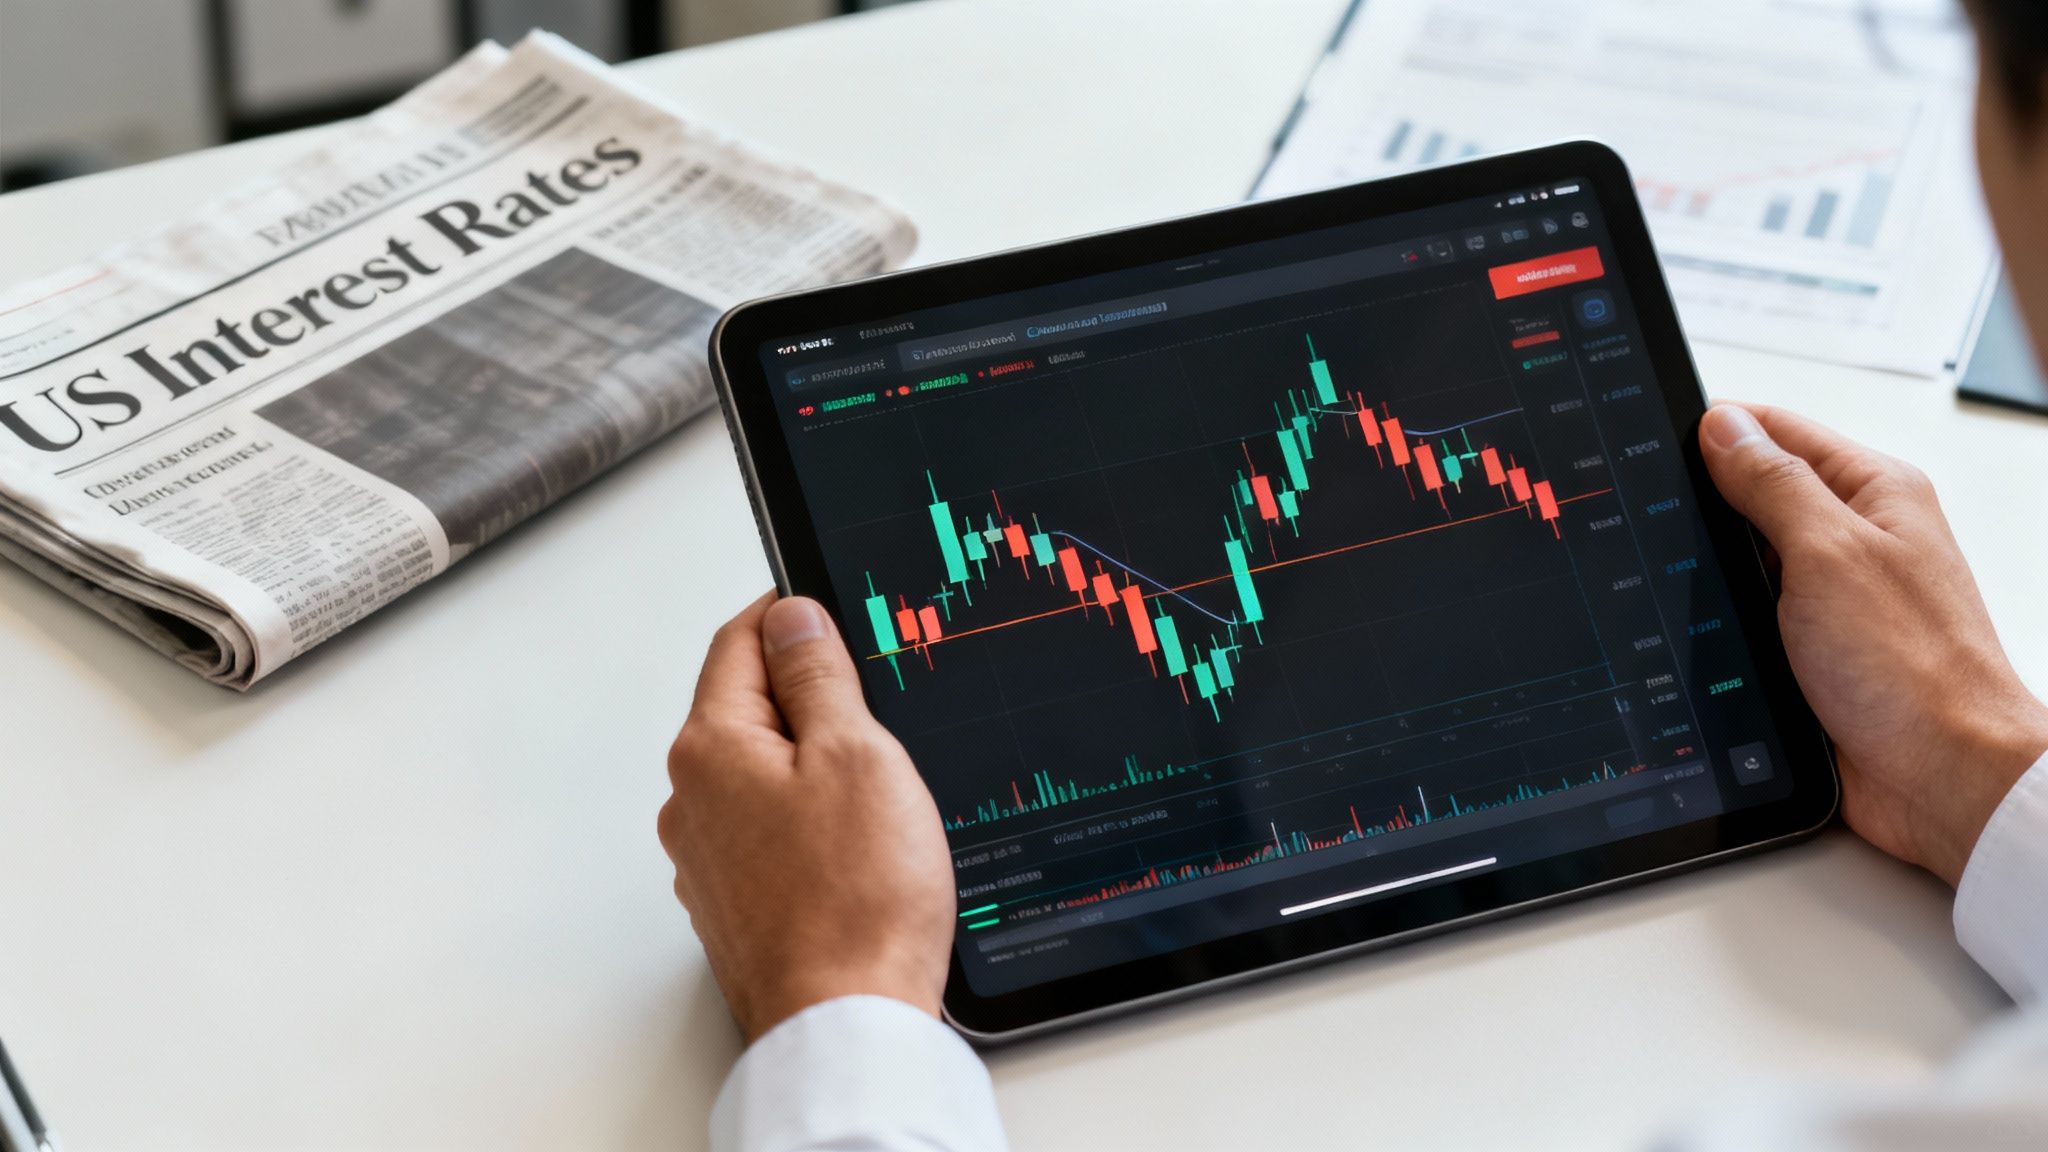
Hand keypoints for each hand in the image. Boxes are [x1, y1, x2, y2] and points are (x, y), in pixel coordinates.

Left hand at [658, 593, 955, 1041]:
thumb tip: (792, 616)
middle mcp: (690, 802)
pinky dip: (811, 821)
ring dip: (813, 765)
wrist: (847, 1024)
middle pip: (747, 707)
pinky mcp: (736, 905)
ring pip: (761, 775)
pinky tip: (860, 845)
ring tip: (879, 789)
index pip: (737, 641)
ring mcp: (708, 860)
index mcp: (710, 748)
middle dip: (809, 694)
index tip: (828, 604)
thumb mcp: (856, 752)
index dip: (789, 612)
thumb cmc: (856, 900)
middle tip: (879, 703)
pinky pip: (770, 832)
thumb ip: (817, 674)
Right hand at [1701, 403, 2047, 885]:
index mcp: (1874, 491)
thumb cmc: (1915, 669)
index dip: (1713, 433)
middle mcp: (1857, 536)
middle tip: (1657, 521)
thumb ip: (1771, 483)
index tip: (1653, 446)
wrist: (1942, 777)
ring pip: (1745, 558)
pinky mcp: (1814, 647)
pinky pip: (1750, 614)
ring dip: (1712, 570)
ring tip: (1679, 577)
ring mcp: (1834, 593)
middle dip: (1703, 506)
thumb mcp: (1827, 553)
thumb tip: (1722, 427)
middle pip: (1755, 491)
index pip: (1775, 430)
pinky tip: (1699, 624)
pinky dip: (1723, 616)